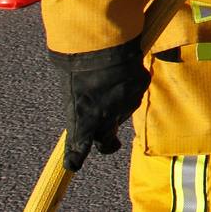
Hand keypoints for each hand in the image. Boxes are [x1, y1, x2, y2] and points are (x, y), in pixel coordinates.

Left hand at [52, 39, 149, 171]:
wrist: (103, 47)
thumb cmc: (78, 68)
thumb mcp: (69, 89)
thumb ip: (78, 105)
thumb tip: (81, 104)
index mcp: (85, 122)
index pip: (78, 150)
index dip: (75, 158)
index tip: (73, 164)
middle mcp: (109, 119)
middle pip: (107, 132)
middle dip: (104, 129)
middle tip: (99, 116)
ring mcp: (128, 104)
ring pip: (123, 110)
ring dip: (116, 103)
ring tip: (108, 82)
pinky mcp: (141, 87)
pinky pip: (135, 91)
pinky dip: (129, 86)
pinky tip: (121, 72)